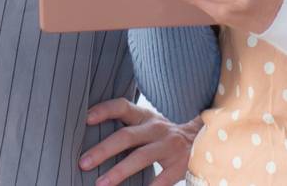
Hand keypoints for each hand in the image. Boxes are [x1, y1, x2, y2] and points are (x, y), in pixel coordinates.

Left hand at [78, 99, 197, 185]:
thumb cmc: (163, 135)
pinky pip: (162, 179)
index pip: (122, 107)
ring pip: (141, 157)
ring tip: (101, 184)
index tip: (85, 119)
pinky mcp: (180, 165)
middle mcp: (156, 129)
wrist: (202, 139)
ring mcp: (169, 146)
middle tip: (83, 162)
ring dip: (119, 171)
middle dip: (103, 150)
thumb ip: (127, 128)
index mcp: (145, 117)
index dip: (104, 111)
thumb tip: (90, 136)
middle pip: (127, 136)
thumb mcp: (147, 125)